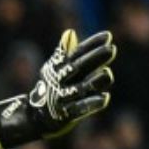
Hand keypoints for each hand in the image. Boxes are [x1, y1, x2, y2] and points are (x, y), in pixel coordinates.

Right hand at [0, 29, 115, 147]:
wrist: (36, 116)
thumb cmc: (52, 88)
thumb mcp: (56, 70)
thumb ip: (65, 52)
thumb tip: (71, 32)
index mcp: (60, 68)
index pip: (77, 53)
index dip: (91, 44)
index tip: (107, 36)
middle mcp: (60, 81)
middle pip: (79, 68)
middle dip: (95, 58)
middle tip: (112, 49)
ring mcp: (62, 98)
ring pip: (80, 88)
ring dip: (94, 81)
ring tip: (108, 73)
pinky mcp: (65, 114)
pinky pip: (79, 108)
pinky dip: (91, 103)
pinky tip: (105, 98)